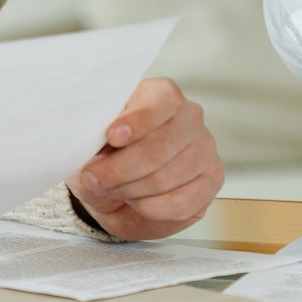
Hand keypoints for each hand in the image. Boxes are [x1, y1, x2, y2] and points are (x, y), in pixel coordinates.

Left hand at [68, 78, 223, 239]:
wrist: (114, 186)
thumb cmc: (103, 155)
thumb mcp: (89, 141)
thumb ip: (91, 139)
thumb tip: (91, 149)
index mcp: (161, 94)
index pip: (162, 101)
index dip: (137, 121)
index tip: (111, 137)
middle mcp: (189, 117)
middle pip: (160, 147)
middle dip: (120, 169)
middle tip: (93, 178)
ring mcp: (204, 149)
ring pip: (166, 178)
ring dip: (130, 190)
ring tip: (112, 189)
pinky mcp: (211, 181)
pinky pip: (181, 203)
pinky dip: (150, 208)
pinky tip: (137, 201)